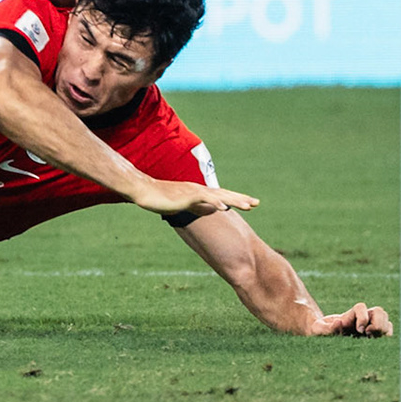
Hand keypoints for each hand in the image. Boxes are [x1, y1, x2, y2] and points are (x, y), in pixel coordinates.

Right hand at [130, 178, 258, 216]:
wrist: (143, 190)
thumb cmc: (160, 197)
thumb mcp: (182, 205)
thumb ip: (196, 207)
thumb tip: (209, 211)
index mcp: (198, 192)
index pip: (221, 196)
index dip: (236, 199)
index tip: (250, 204)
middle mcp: (198, 190)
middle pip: (224, 194)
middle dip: (241, 199)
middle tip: (257, 203)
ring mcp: (193, 192)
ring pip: (218, 196)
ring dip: (233, 200)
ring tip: (248, 206)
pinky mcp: (185, 196)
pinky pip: (203, 199)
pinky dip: (215, 202)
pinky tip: (224, 207)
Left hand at [307, 302, 393, 336]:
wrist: (322, 334)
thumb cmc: (320, 331)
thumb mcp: (318, 330)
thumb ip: (327, 328)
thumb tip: (339, 322)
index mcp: (349, 316)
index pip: (361, 307)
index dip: (363, 317)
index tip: (359, 330)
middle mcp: (361, 318)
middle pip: (380, 311)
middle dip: (378, 324)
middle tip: (368, 335)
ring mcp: (369, 325)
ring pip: (386, 320)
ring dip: (384, 330)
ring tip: (373, 340)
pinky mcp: (374, 334)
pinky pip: (388, 331)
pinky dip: (386, 336)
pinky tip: (377, 344)